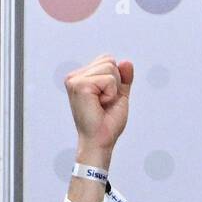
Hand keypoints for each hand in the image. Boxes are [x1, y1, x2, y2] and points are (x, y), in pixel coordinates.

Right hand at [65, 53, 133, 167]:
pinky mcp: (79, 85)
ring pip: (110, 67)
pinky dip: (111, 94)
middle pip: (109, 61)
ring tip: (101, 104)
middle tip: (104, 103)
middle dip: (115, 83)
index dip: (115, 80)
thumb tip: (127, 62)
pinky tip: (100, 105)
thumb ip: (123, 78)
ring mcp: (74, 80)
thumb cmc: (106, 123)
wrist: (100, 142)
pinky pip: (109, 79)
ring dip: (113, 90)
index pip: (107, 60)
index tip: (105, 99)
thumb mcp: (119, 96)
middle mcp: (74, 76)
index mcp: (81, 77)